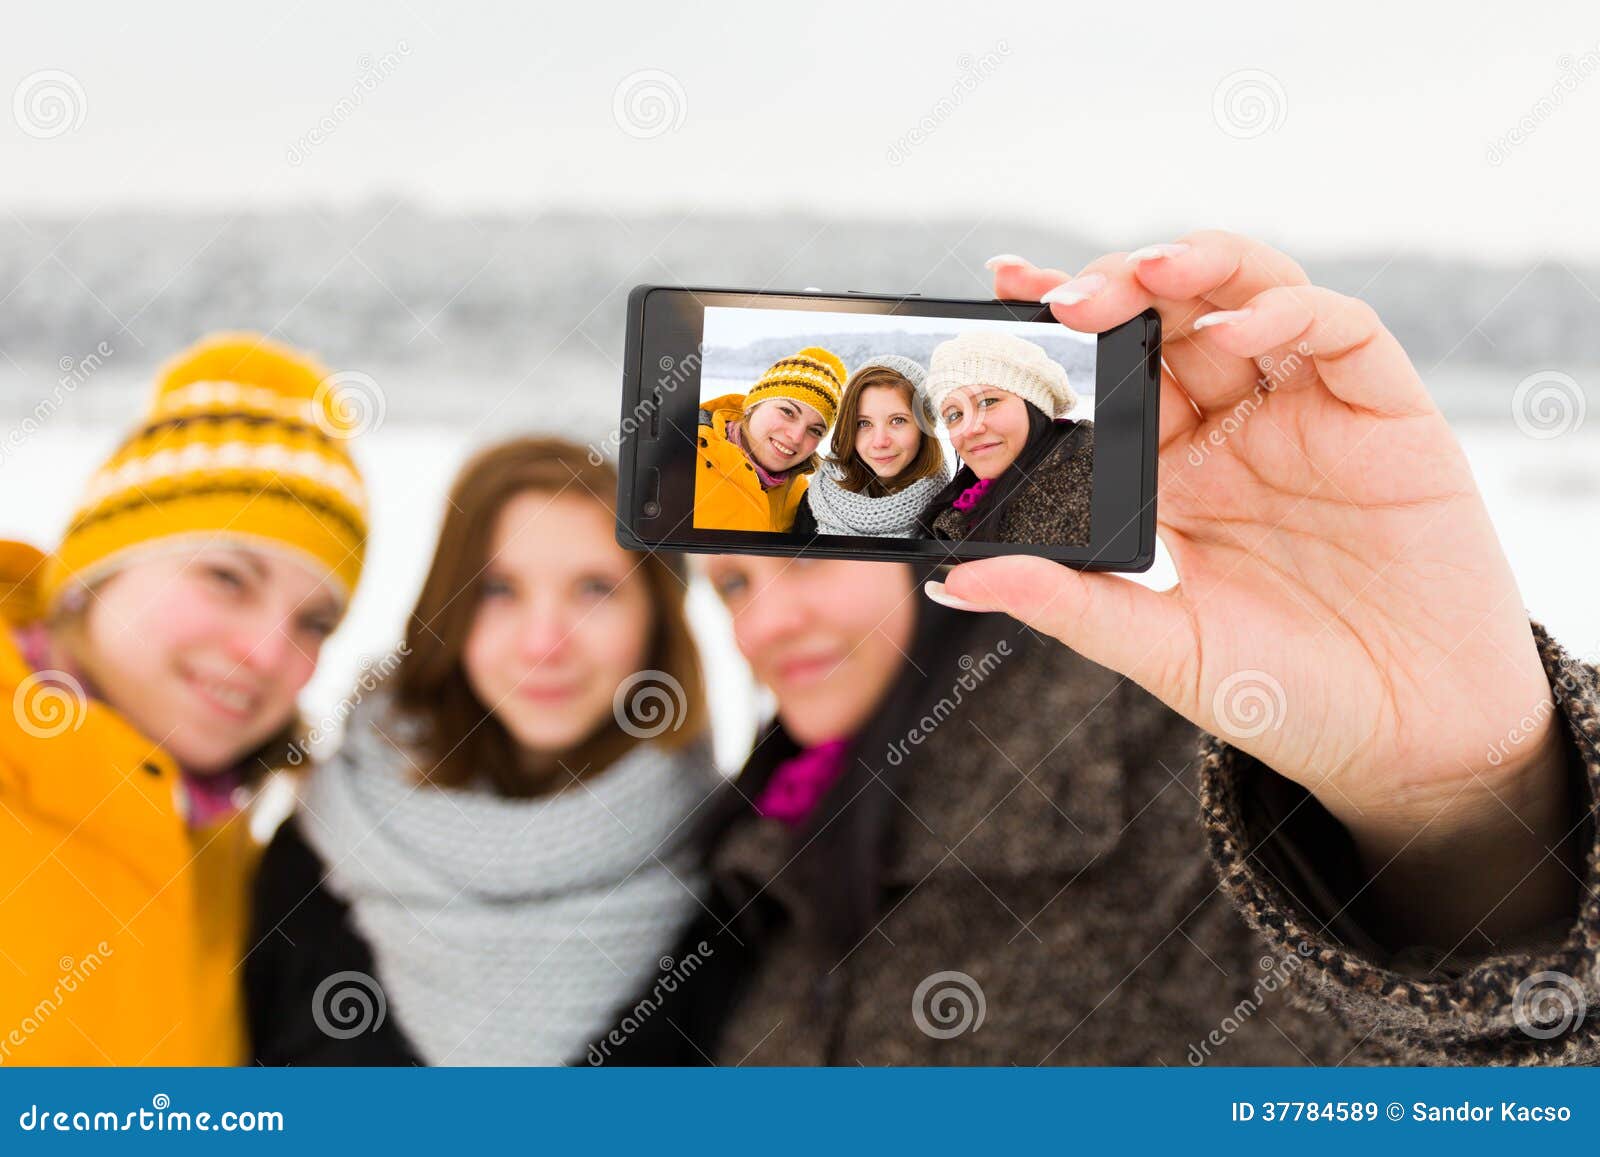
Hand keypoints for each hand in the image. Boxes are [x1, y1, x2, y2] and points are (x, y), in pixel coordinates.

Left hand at [932, 232, 1577, 946]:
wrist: (1407, 742)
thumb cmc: (1285, 694)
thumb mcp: (1162, 649)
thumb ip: (1069, 604)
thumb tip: (954, 579)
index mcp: (1176, 471)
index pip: (1112, 372)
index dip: (1063, 324)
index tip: (1004, 289)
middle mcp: (1238, 428)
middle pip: (1175, 315)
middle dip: (1118, 284)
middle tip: (1064, 295)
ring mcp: (1311, 415)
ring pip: (1255, 293)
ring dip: (1198, 267)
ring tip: (1145, 273)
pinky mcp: (1387, 414)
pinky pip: (1342, 330)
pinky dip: (1288, 311)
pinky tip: (1236, 331)